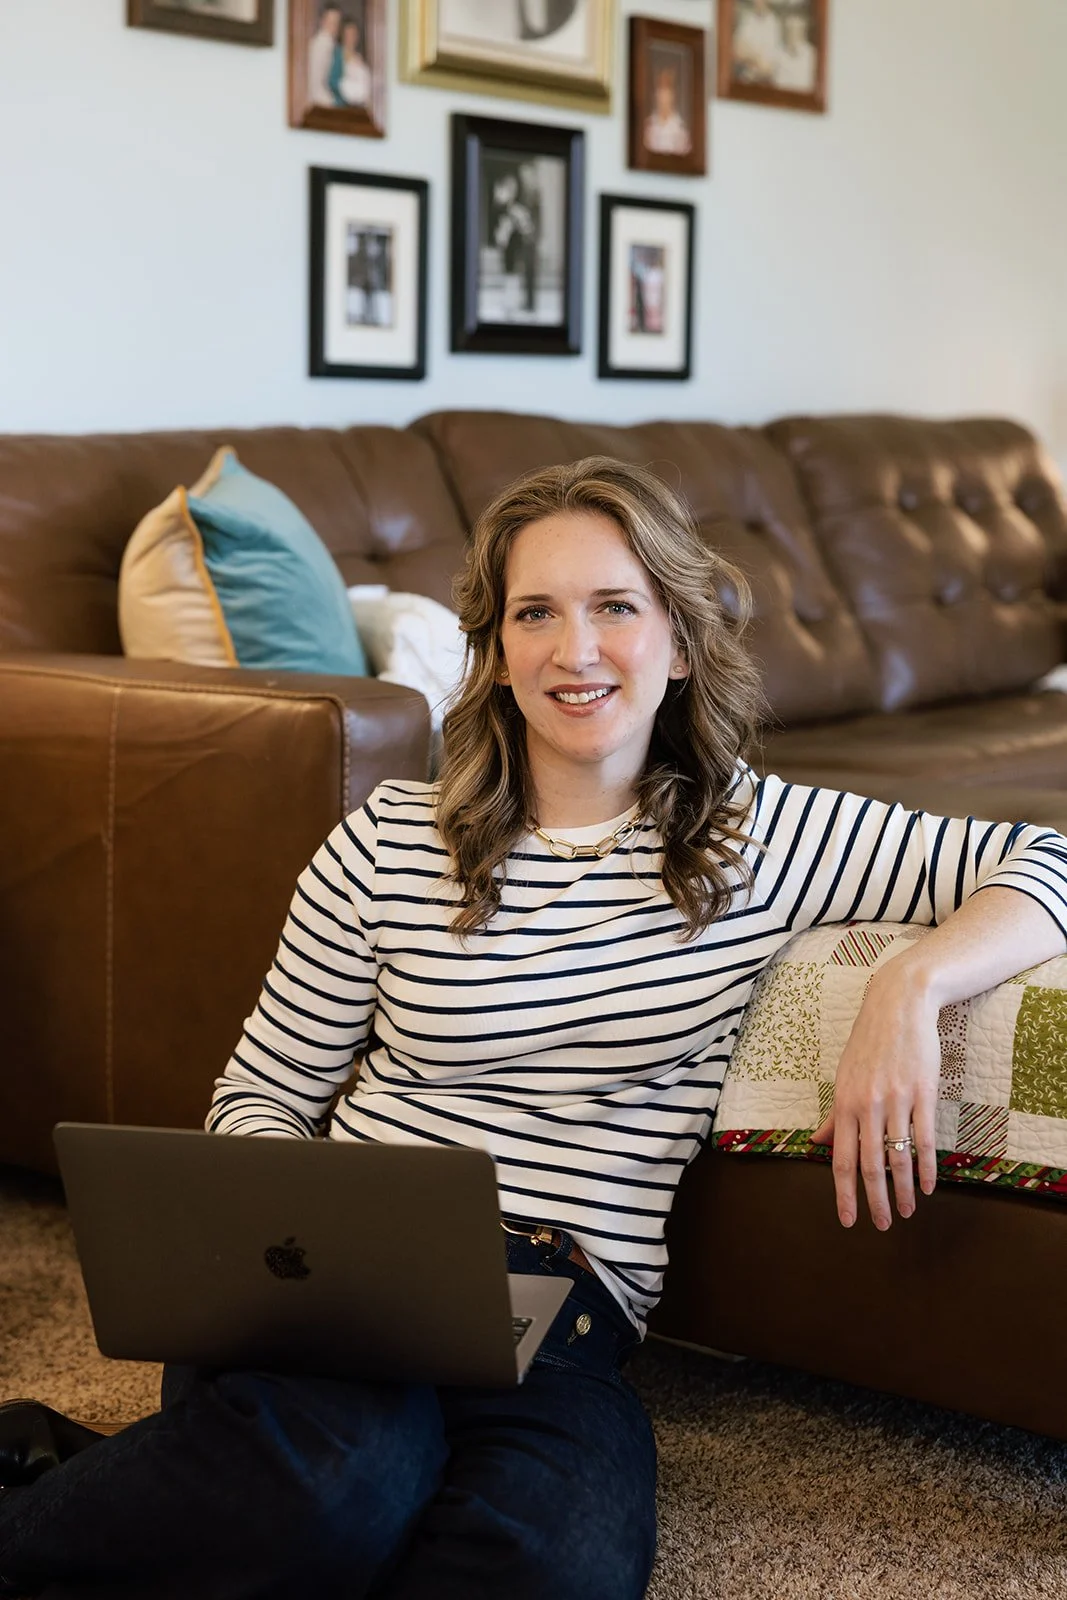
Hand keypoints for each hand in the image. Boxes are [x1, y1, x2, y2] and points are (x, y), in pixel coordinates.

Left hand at [811, 957, 939, 1228]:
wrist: (899, 1005)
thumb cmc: (869, 1042)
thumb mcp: (844, 1076)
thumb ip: (834, 1114)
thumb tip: (817, 1143)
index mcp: (844, 1102)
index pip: (840, 1158)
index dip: (844, 1192)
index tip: (848, 1220)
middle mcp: (867, 1104)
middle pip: (869, 1164)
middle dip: (875, 1200)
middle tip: (881, 1226)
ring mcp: (896, 1099)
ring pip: (898, 1156)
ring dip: (904, 1190)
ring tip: (907, 1212)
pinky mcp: (923, 1092)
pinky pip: (924, 1138)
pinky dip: (926, 1167)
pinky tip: (928, 1186)